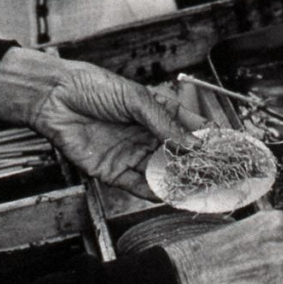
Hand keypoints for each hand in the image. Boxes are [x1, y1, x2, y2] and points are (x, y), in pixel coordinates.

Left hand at [0, 49, 206, 199]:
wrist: (54, 98)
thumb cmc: (92, 87)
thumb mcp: (135, 99)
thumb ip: (163, 123)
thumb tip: (192, 143)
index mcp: (155, 112)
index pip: (188, 128)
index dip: (208, 139)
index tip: (227, 150)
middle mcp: (145, 135)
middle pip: (178, 155)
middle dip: (197, 167)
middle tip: (219, 177)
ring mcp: (130, 154)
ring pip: (161, 173)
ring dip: (179, 182)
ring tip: (199, 190)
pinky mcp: (112, 171)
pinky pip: (137, 186)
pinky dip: (154, 193)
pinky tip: (170, 196)